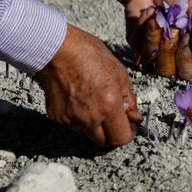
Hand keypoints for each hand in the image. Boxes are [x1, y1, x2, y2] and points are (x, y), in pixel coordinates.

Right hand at [36, 24, 140, 146]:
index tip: (129, 126)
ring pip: (89, 134)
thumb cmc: (90, 56)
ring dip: (96, 126)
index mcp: (109, 106)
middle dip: (112, 133)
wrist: (57, 50)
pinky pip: (74, 126)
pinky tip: (80, 100)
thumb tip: (134, 116)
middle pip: (105, 142)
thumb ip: (129, 100)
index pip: (121, 138)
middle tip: (114, 117)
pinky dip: (80, 119)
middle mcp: (89, 118)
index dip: (128, 133)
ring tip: (95, 103)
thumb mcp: (121, 74)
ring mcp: (71, 120)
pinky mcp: (57, 117)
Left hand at [109, 0, 191, 79]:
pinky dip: (144, 24)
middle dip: (168, 48)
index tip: (186, 34)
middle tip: (172, 27)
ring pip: (151, 58)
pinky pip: (138, 43)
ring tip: (158, 14)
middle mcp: (172, 54)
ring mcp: (153, 50)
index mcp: (191, 50)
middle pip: (168, 71)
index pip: (188, 71)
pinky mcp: (136, 42)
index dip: (186, 57)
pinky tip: (150, 11)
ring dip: (155, 34)